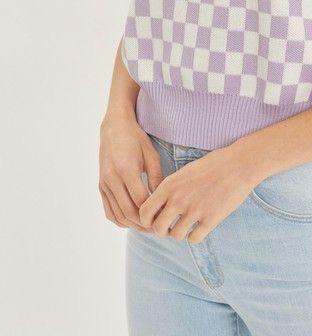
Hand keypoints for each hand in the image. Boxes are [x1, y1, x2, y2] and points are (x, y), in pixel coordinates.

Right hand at [99, 114, 163, 232]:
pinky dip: (121, 220)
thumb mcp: (151, 154)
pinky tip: (133, 221)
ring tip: (149, 227)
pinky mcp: (101, 186)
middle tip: (159, 228)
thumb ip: (157, 178)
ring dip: (133, 225)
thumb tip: (163, 200)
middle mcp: (112, 179)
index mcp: (126, 169)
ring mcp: (104, 184)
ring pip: (118, 215)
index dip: (153, 213)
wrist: (114, 128)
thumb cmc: (136, 139)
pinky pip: (109, 211)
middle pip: (128, 212)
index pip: (140, 201)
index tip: (165, 217)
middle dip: (144, 224)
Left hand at [138, 143, 256, 243]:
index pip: (144, 212)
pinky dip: (195, 236)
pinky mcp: (211, 219)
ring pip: (175, 236)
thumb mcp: (185, 172)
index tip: (156, 219)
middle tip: (171, 226)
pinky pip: (194, 239)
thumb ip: (170, 189)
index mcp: (169, 185)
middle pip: (158, 229)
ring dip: (180, 233)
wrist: (239, 164)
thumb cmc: (212, 165)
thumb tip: (159, 207)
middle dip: (163, 230)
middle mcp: (178, 199)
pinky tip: (200, 226)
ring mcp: (195, 210)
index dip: (147, 220)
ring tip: (188, 225)